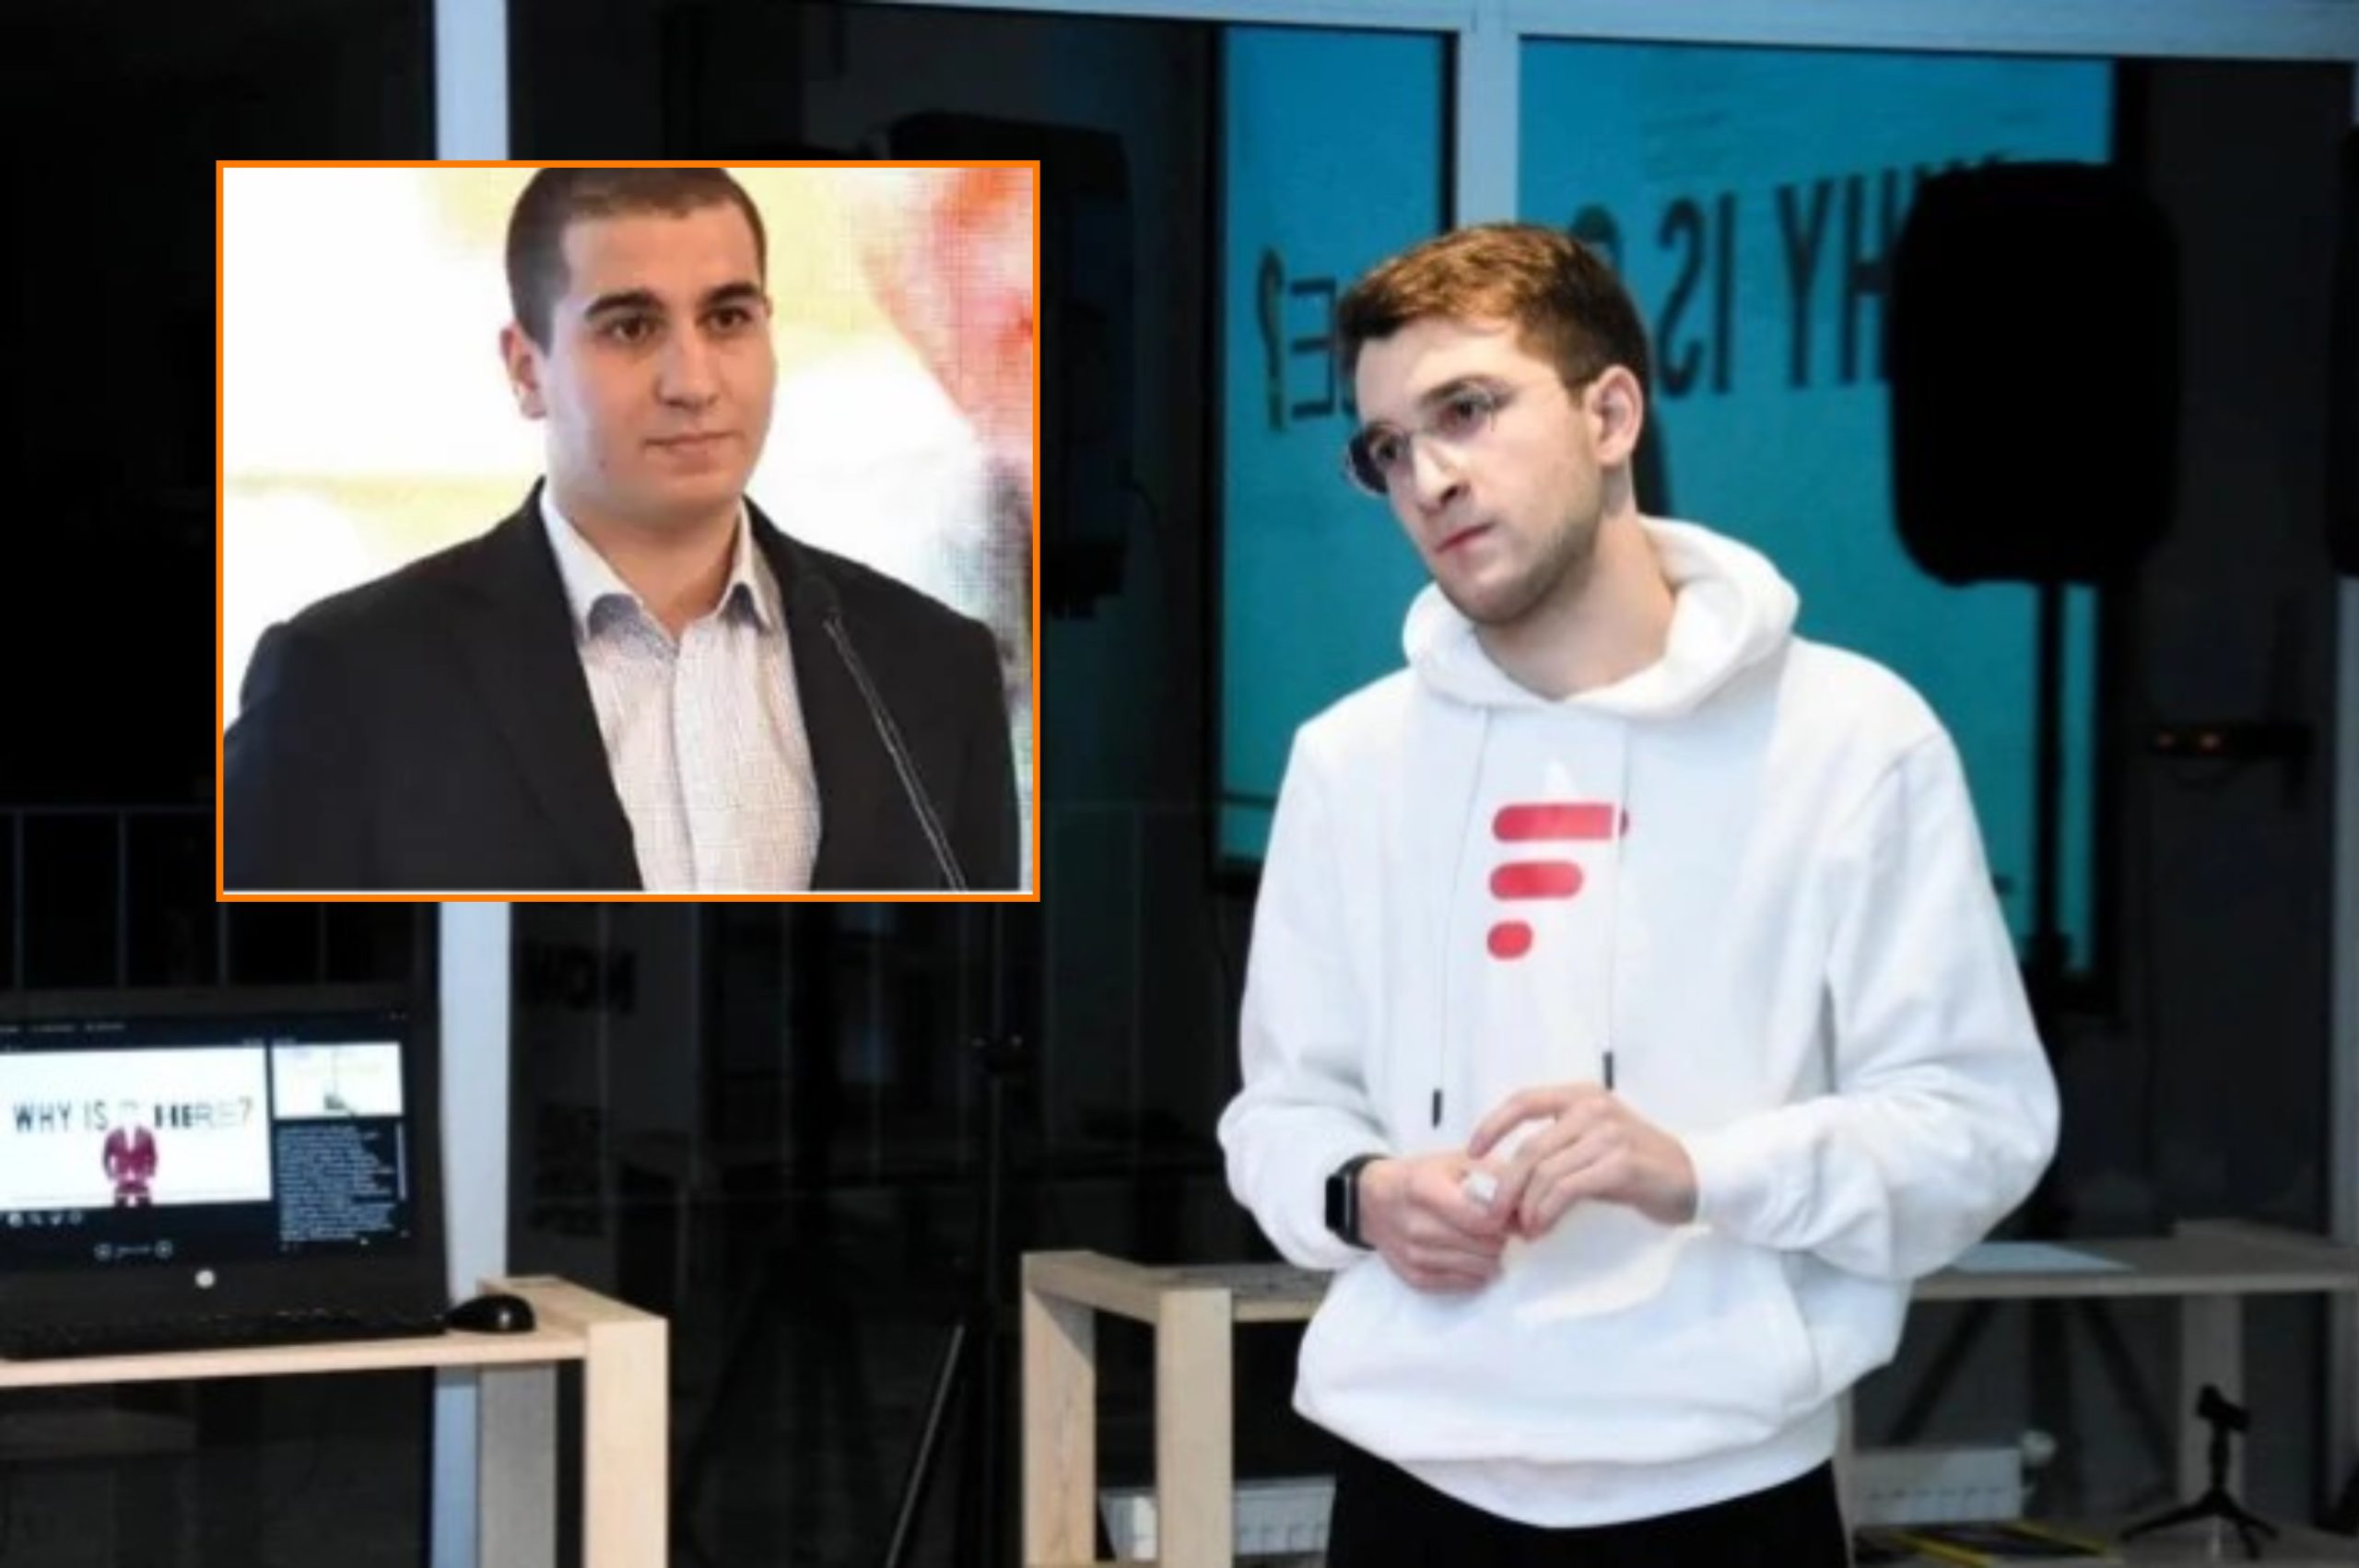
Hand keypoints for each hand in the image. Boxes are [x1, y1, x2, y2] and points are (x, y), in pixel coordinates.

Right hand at [1357, 1151, 1512, 1292]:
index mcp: (1425, 1190)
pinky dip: (1475, 1272)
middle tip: (1497, 1226)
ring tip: (1484, 1240)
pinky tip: (1471, 1255)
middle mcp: (1417, 1225)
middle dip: (1500, 1237)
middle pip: (1485, 1246)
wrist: (1374, 1203)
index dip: (1506, 1218)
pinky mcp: (1415, 1278)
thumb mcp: (1454, 1162)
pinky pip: (1464, 1284)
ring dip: (1490, 1255)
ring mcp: (1414, 1255)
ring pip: (1479, 1268)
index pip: (1484, 1219)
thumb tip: (1529, 1201)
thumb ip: (1493, 1176)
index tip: (1509, 1213)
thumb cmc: (1421, 1178)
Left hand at [1468, 1084, 1698, 1237]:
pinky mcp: (1621, 1165)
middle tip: (1492, 1216)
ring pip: (1546, 1173)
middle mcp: (1593, 1108)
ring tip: (1523, 1229)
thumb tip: (1504, 1182)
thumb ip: (1555, 1149)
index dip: (1492, 1126)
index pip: (1524, 1100)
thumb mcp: (1593, 1144)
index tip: (1471, 1153)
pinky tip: (1542, 1228)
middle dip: (1504, 1186)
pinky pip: (1568, 1189)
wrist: (1694, 1179)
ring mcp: (1609, 1134)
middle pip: (1530, 1148)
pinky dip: (1547, 1212)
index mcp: (1581, 1096)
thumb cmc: (1635, 1166)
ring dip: (1526, 1207)